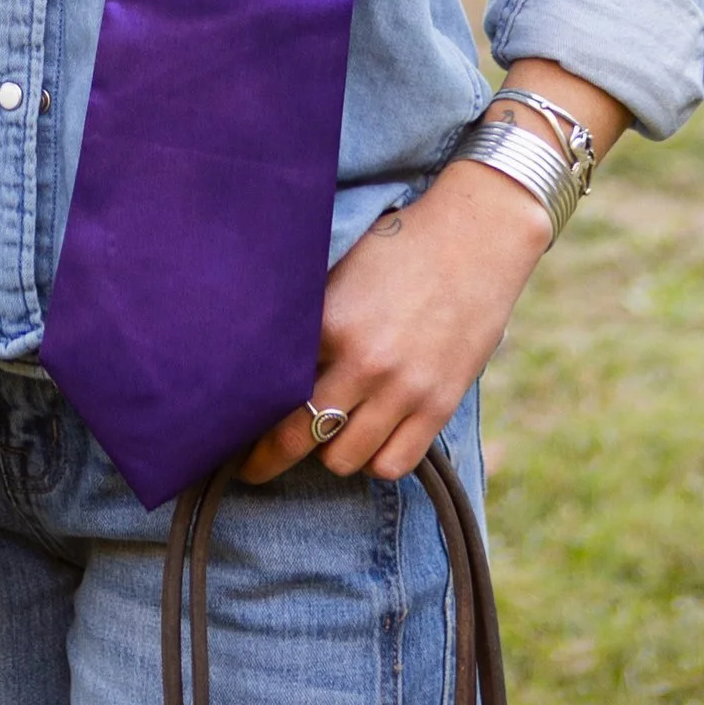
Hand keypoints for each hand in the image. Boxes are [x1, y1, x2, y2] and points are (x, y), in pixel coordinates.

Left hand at [240, 163, 549, 485]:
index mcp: (329, 322)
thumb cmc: (398, 245)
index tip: (228, 428)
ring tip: (323, 439)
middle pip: (298, 436)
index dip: (245, 414)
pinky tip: (367, 443)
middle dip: (267, 459)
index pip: (270, 389)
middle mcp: (363, 362)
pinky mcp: (439, 404)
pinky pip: (395, 464)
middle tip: (251, 468)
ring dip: (328, 454)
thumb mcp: (338, 270)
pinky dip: (374, 462)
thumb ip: (305, 316)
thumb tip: (257, 352)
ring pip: (345, 460)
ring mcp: (404, 388)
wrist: (476, 236)